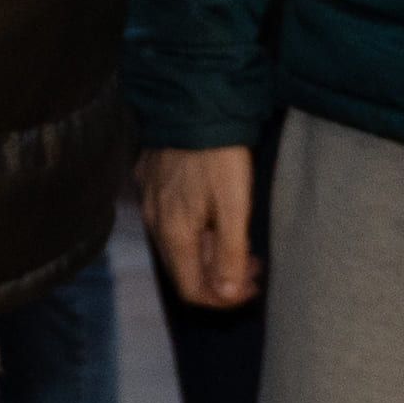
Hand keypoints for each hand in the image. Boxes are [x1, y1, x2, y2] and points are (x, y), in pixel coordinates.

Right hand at [141, 144, 258, 307]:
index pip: (192, 290)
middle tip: (253, 265)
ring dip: (208, 252)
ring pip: (176, 244)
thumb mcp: (235, 206)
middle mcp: (155, 221)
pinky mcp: (150, 179)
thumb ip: (230, 253)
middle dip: (219, 276)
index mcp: (175, 233)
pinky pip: (169, 218)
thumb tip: (227, 294)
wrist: (193, 102)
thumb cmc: (219, 155)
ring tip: (240, 242)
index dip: (223, 299)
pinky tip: (214, 214)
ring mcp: (150, 199)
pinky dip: (194, 229)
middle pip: (184, 269)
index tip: (252, 286)